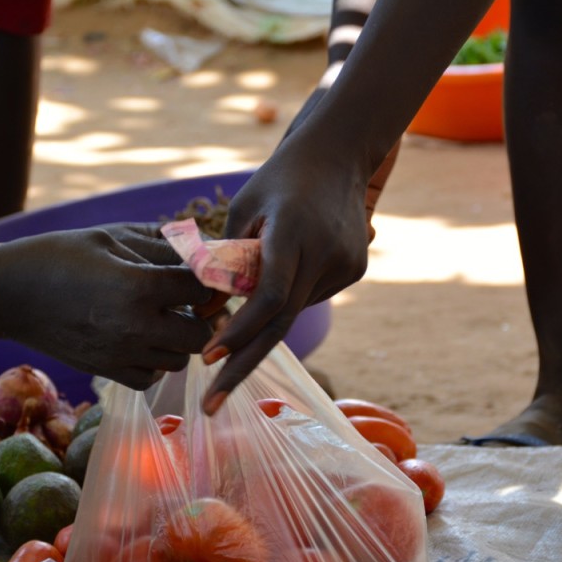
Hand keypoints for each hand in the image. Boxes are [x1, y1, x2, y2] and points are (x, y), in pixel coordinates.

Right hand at [0, 227, 213, 388]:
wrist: (7, 294)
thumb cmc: (58, 255)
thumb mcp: (109, 237)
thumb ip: (159, 246)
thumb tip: (202, 250)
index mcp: (139, 285)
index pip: (201, 287)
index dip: (207, 278)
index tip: (198, 273)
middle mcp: (135, 325)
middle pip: (200, 333)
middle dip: (200, 316)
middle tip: (185, 301)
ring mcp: (121, 353)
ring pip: (179, 360)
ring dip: (178, 340)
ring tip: (160, 318)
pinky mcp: (105, 371)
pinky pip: (150, 378)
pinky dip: (154, 362)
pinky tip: (142, 340)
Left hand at [199, 146, 371, 412]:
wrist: (341, 153)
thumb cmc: (280, 179)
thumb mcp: (244, 209)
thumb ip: (226, 259)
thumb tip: (206, 313)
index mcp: (292, 233)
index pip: (267, 296)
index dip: (237, 331)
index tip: (207, 358)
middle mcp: (324, 253)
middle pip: (279, 324)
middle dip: (240, 367)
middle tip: (210, 407)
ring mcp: (345, 264)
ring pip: (293, 311)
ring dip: (262, 321)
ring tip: (247, 297)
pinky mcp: (355, 269)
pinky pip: (310, 296)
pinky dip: (288, 298)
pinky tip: (289, 267)